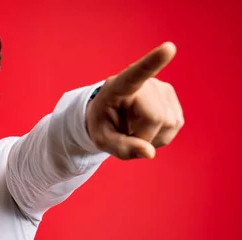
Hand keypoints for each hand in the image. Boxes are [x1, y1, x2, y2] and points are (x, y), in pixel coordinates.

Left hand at [85, 42, 183, 159]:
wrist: (109, 116)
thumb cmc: (102, 124)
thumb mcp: (102, 140)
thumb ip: (122, 148)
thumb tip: (149, 153)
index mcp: (119, 86)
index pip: (137, 73)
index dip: (153, 62)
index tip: (168, 48)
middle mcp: (145, 83)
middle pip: (156, 117)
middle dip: (143, 136)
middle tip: (126, 134)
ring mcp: (162, 88)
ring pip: (169, 124)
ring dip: (152, 137)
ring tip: (134, 128)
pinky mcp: (172, 98)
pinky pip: (175, 125)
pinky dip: (161, 135)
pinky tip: (147, 128)